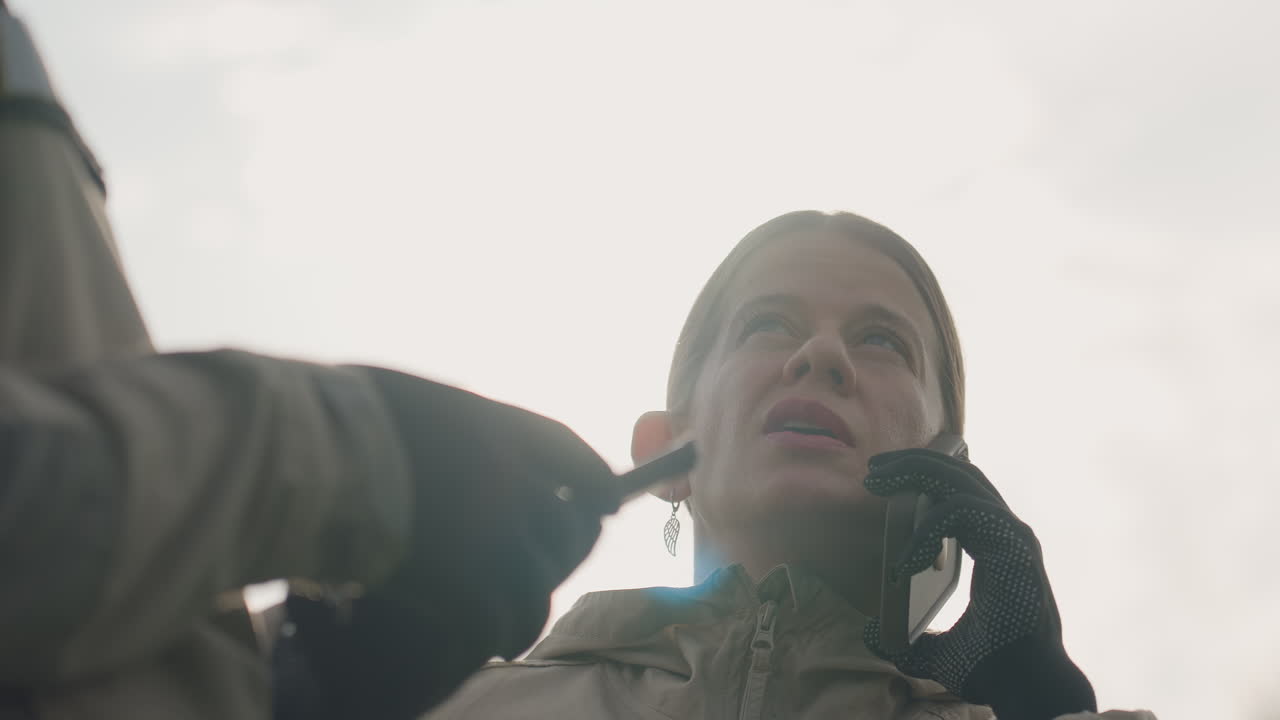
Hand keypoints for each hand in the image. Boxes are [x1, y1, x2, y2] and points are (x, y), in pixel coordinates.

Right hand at [274, 369, 619, 719]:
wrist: (308, 461)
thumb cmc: (344, 418)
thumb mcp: (418, 402)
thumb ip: (460, 432)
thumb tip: (467, 451)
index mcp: (501, 429)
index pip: (575, 457)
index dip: (596, 484)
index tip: (606, 502)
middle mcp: (513, 481)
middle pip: (570, 525)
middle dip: (569, 545)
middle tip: (556, 560)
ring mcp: (495, 535)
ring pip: (542, 580)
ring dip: (530, 599)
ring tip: (516, 618)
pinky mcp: (467, 585)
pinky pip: (506, 620)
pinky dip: (503, 633)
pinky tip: (493, 639)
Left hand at [861, 449, 1096, 719]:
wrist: (1024, 688)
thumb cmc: (992, 667)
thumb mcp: (936, 649)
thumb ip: (908, 639)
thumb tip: (871, 634)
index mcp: (994, 544)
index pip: (960, 490)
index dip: (923, 476)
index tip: (882, 480)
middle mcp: (1007, 533)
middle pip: (961, 473)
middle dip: (914, 462)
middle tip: (873, 469)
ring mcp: (1014, 536)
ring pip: (963, 480)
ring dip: (916, 473)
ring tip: (877, 482)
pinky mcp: (1013, 546)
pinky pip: (963, 512)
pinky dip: (929, 527)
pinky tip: (907, 559)